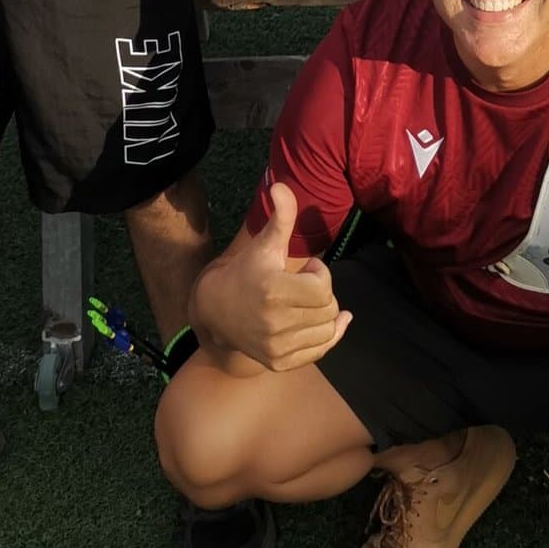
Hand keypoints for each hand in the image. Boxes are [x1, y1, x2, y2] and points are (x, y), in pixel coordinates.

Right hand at [204, 184, 350, 372]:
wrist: (217, 311)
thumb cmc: (246, 271)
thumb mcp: (264, 243)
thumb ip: (281, 216)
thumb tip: (281, 185)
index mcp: (273, 291)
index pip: (323, 286)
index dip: (320, 272)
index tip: (307, 267)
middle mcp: (275, 324)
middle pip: (328, 308)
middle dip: (322, 291)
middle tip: (304, 285)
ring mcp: (277, 347)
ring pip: (327, 329)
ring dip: (325, 313)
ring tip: (305, 301)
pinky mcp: (280, 362)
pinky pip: (321, 351)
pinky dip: (330, 335)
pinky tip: (331, 321)